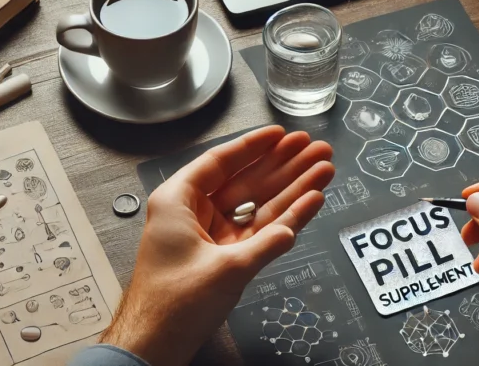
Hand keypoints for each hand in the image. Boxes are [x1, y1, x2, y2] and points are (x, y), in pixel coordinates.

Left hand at [100, 126, 334, 365]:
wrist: (154, 346)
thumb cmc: (170, 305)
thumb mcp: (224, 270)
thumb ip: (264, 245)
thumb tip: (291, 229)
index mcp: (177, 201)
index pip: (220, 162)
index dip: (254, 145)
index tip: (281, 134)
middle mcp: (194, 213)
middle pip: (245, 179)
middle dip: (283, 164)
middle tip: (315, 148)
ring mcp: (211, 235)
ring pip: (257, 203)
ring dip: (291, 188)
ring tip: (324, 169)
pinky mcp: (223, 256)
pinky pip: (259, 229)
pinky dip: (285, 217)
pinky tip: (310, 201)